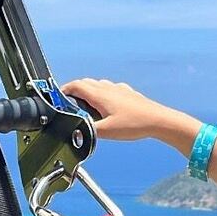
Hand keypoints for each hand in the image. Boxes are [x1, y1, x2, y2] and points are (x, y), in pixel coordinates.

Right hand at [60, 78, 191, 142]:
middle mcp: (108, 88)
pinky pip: (110, 89)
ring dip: (89, 92)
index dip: (64, 90)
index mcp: (100, 95)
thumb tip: (76, 131)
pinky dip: (102, 94)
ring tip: (86, 106)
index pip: (76, 85)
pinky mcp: (128, 93)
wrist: (158, 120)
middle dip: (75, 91)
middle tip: (70, 104)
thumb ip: (89, 130)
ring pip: (98, 85)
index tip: (58, 97)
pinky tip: (107, 106)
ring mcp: (119, 89)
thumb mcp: (107, 131)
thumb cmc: (135, 124)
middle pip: (85, 83)